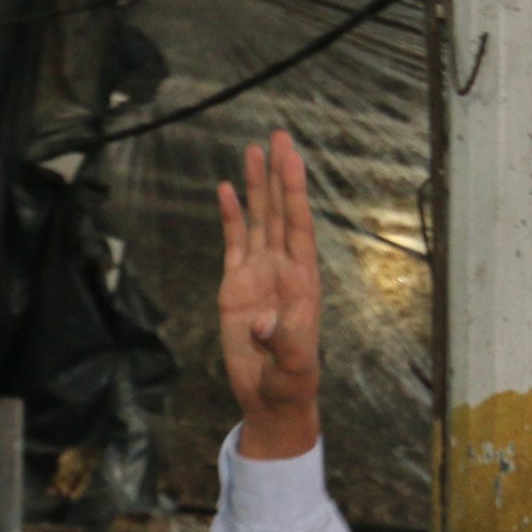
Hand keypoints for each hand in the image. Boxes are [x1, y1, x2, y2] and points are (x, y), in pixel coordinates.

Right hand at [217, 130, 323, 452]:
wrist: (270, 396)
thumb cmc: (289, 381)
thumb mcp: (291, 365)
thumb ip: (281, 343)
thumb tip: (263, 323)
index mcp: (303, 281)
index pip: (299, 227)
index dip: (295, 192)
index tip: (292, 159)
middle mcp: (284, 269)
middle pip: (282, 212)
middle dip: (281, 174)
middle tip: (279, 135)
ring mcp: (260, 274)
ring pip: (259, 220)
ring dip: (258, 187)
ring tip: (254, 149)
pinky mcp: (237, 285)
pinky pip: (234, 242)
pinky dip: (232, 216)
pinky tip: (229, 190)